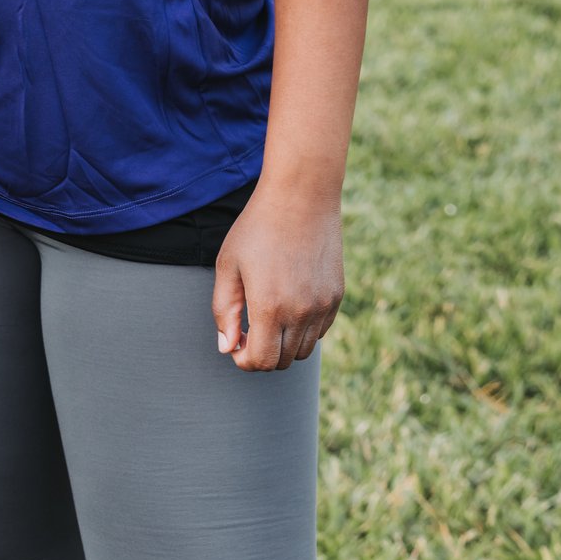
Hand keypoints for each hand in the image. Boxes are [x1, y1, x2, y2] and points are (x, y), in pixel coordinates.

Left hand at [210, 177, 343, 371]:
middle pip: (282, 361)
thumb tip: (227, 346)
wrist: (301, 198)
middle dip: (261, 355)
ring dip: (283, 344)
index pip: (261, 361)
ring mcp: (322, 306)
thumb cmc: (257, 228)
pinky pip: (319, 331)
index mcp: (270, 307)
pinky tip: (288, 305)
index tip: (236, 344)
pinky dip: (302, 330)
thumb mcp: (228, 265)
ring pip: (303, 350)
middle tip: (247, 333)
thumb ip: (224, 310)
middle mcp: (301, 312)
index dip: (244, 360)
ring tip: (267, 318)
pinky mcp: (336, 297)